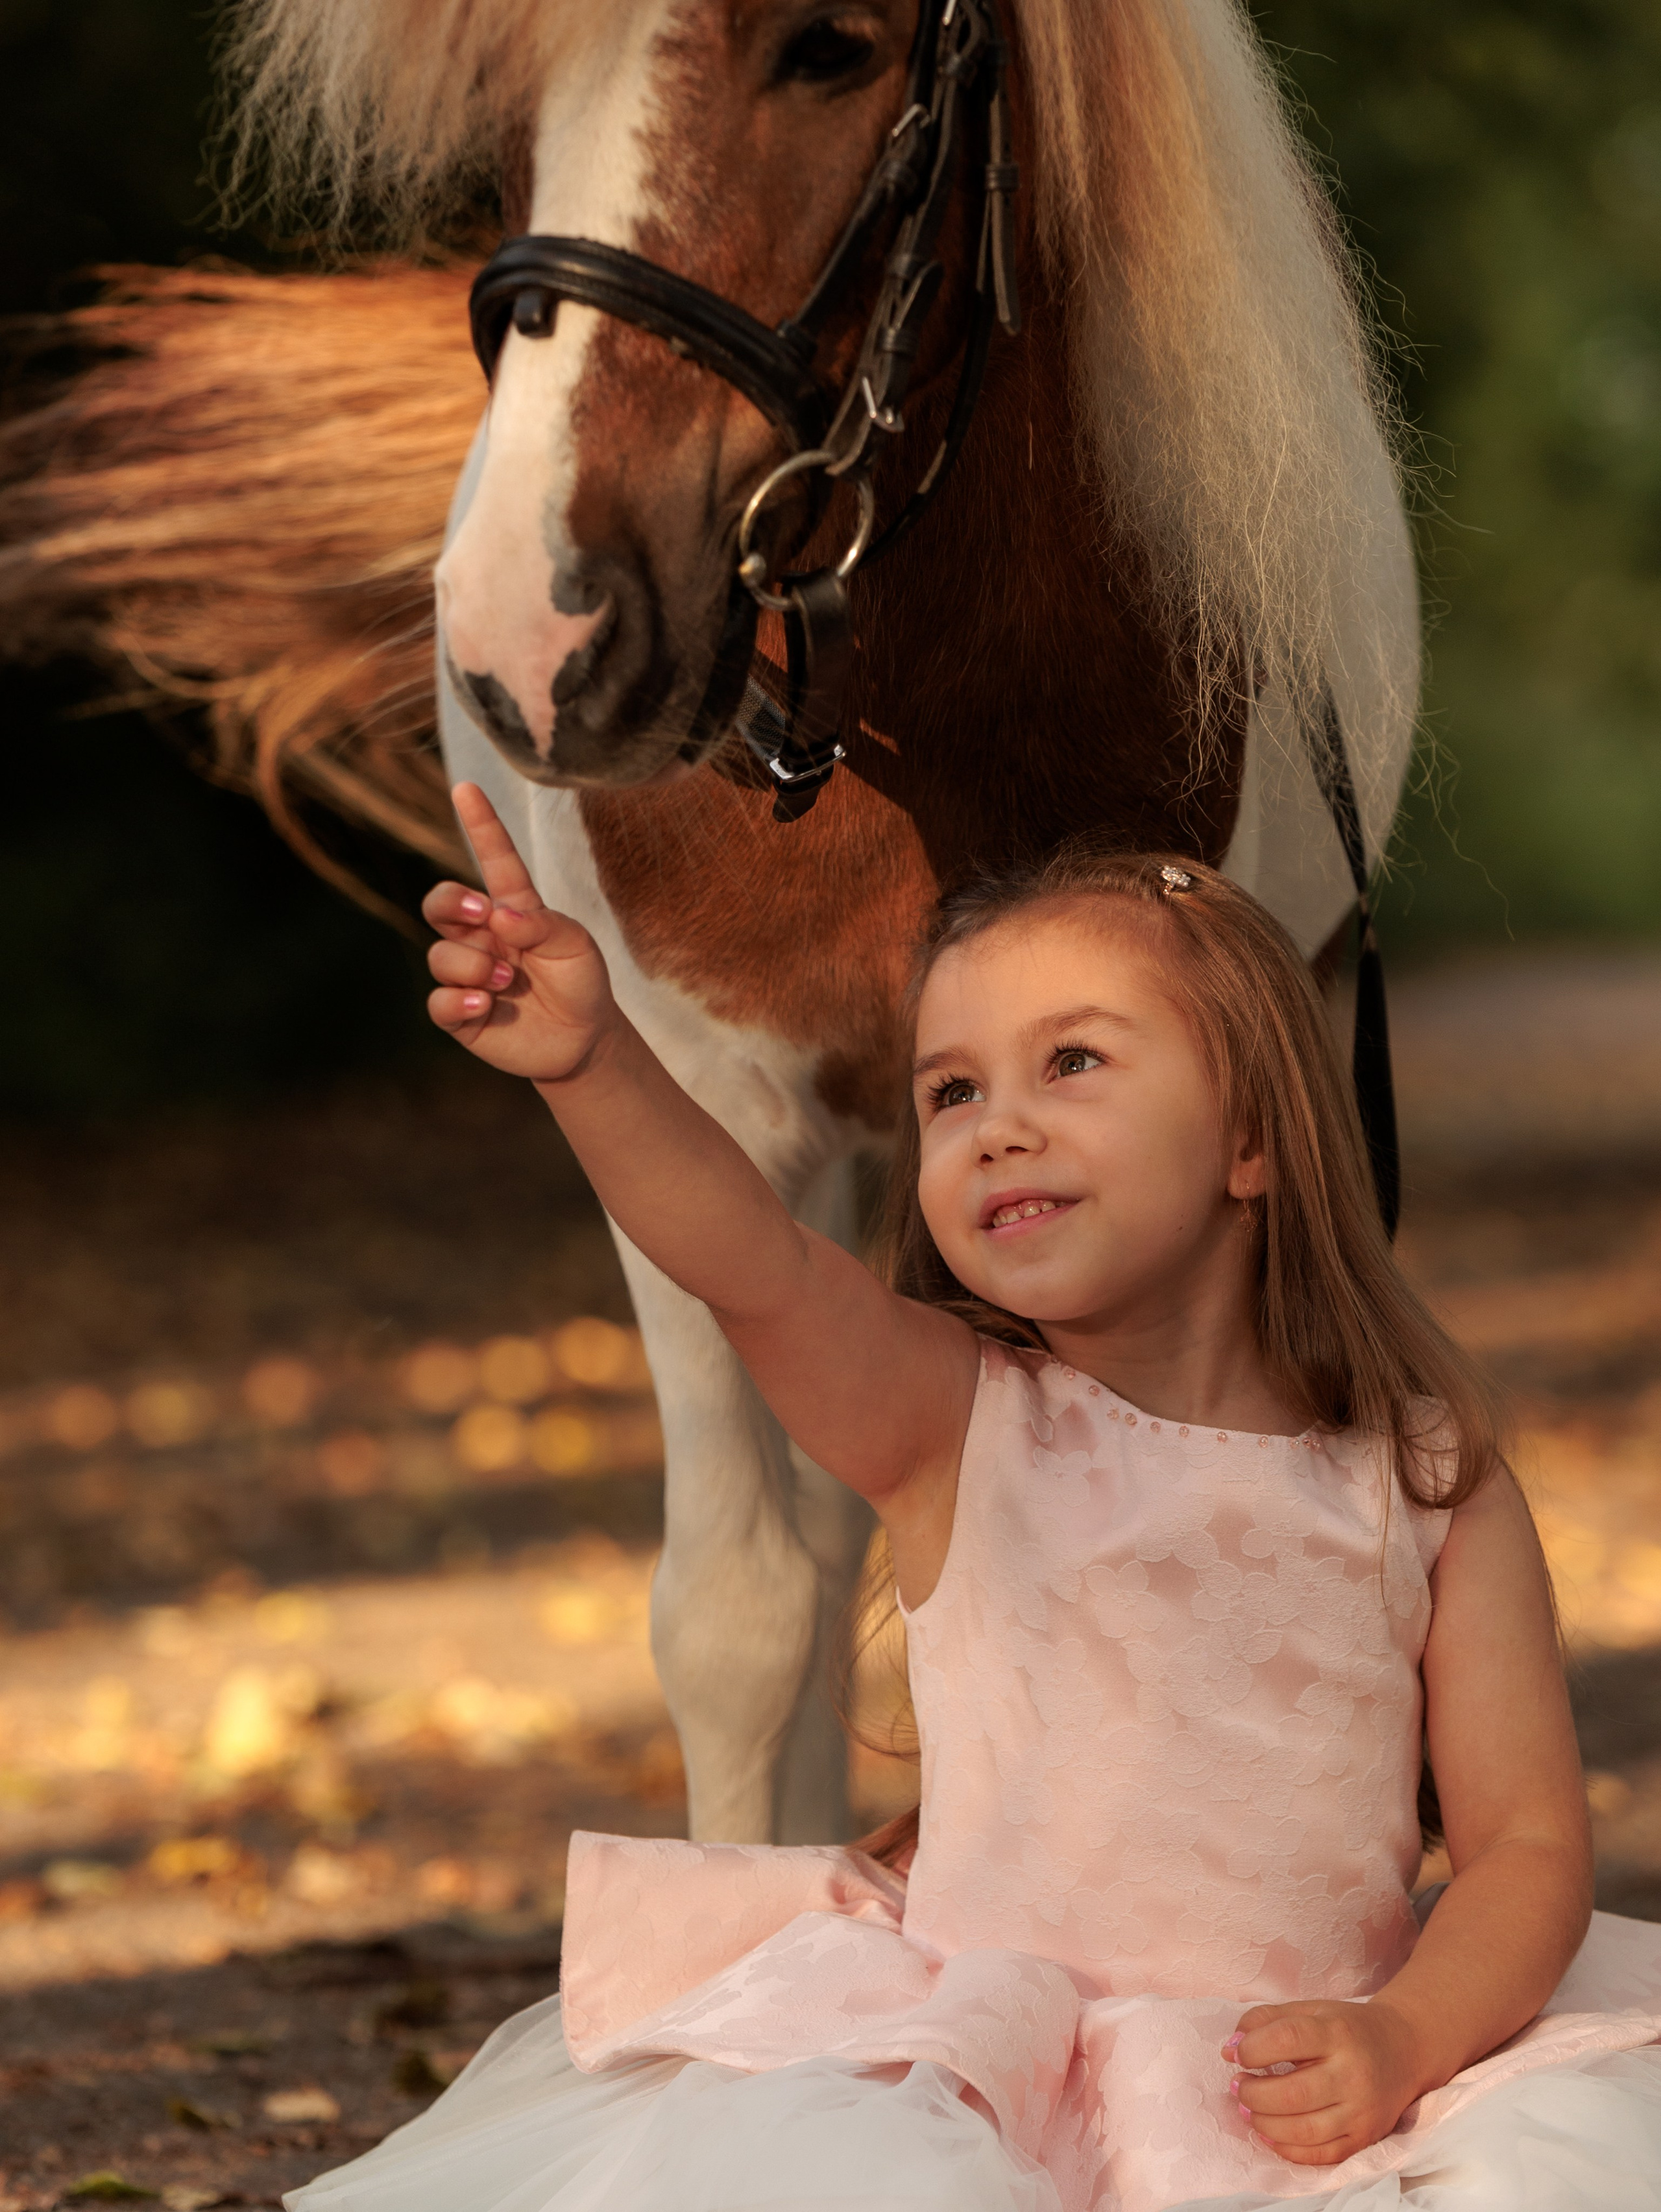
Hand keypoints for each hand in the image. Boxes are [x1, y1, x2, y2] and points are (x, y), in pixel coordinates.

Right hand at [423, 783, 617, 1082]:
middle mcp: (482, 937)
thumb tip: (499, 916)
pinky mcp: (460, 1014)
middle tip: (482, 915)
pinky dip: (458, 1000)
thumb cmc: (582, 982)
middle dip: (450, 902)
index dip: (481, 824)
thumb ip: (542, 925)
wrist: (584, 1040)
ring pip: (440, 955)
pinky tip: (485, 1005)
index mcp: (513, 909)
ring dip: (474, 964)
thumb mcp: (576, 945)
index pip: (493, 860)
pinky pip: (438, 1000)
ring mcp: (468, 974)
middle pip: (440, 902)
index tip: (466, 787)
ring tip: (508, 979)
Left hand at [1222, 1998, 1423, 2164]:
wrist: (1404, 2050)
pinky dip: (1288, 2148)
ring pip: (1304, 2130)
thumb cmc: (1346, 2028)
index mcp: (1337, 2033)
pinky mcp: (1365, 2138)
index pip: (1287, 2039)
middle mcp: (1353, 2073)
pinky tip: (1271, 2132)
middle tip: (1238, 2085)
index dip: (1252, 2048)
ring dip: (1265, 2122)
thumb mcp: (1309, 2010)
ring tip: (1249, 2108)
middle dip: (1253, 2093)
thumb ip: (1266, 2021)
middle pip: (1292, 2093)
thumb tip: (1230, 2049)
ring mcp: (1361, 2111)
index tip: (1237, 2053)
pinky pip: (1321, 2154)